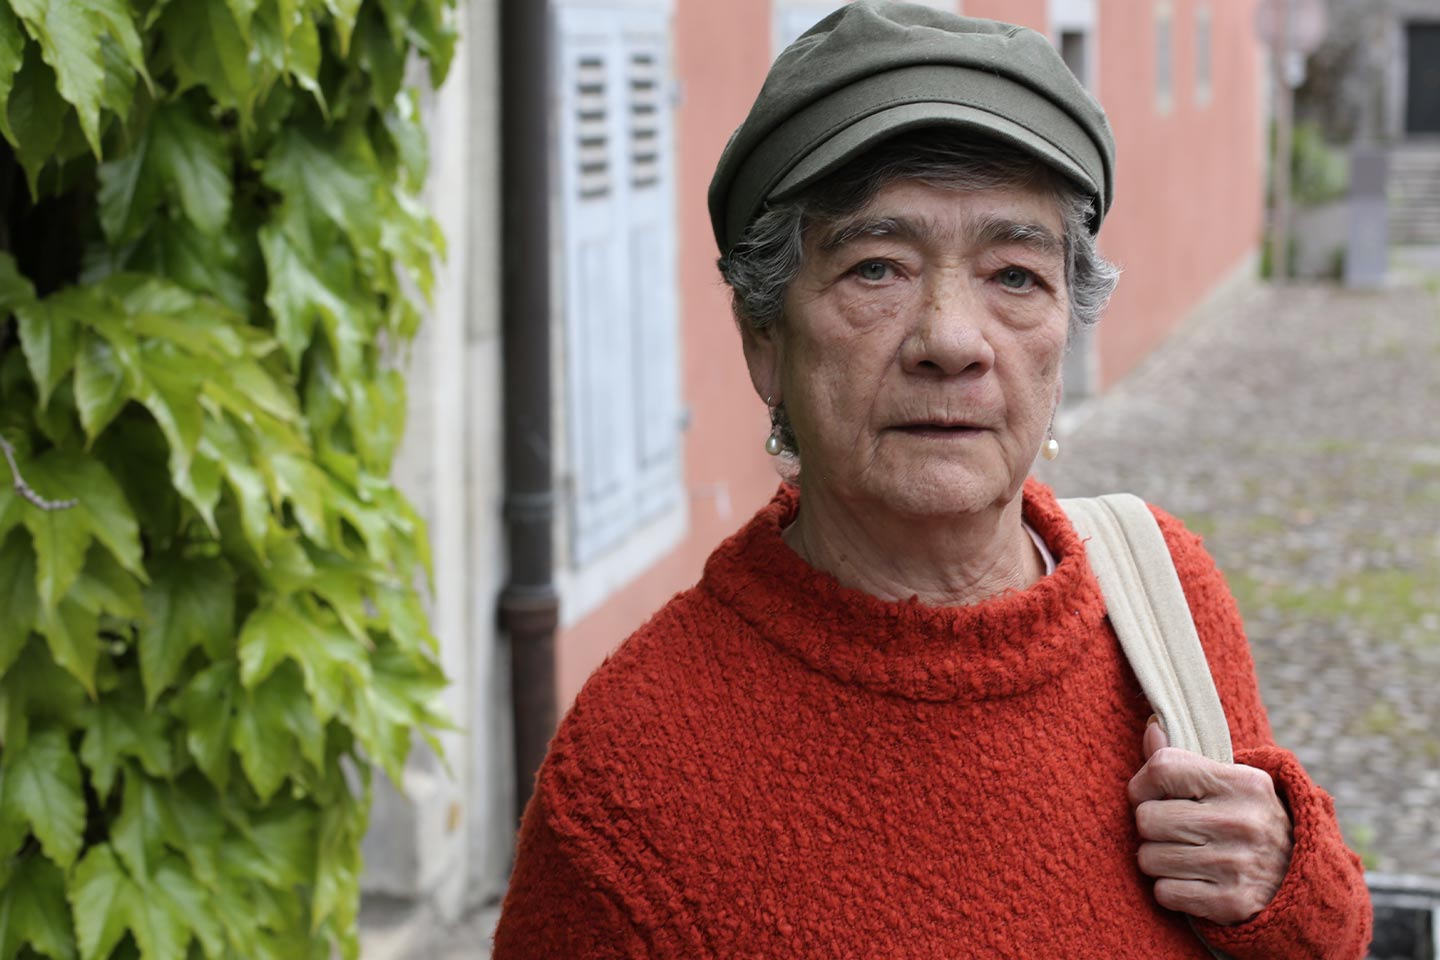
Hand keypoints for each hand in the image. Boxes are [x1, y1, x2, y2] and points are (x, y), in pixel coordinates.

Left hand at [1127, 717, 1293, 924]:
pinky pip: (1163, 892)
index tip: (1152, 794)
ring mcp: (1236, 864)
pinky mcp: (1231, 902)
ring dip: (1158, 859)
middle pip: (1146, 818)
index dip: (1143, 783)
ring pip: (1148, 858)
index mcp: (1242, 783)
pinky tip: (1194, 880)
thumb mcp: (1230, 783)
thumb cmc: (1248, 821)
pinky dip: (1171, 889)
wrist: (1302, 881)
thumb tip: (1152, 730)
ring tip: (1185, 854)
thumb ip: (1185, 759)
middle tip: (1173, 830)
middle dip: (1151, 826)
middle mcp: (1241, 821)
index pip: (1162, 768)